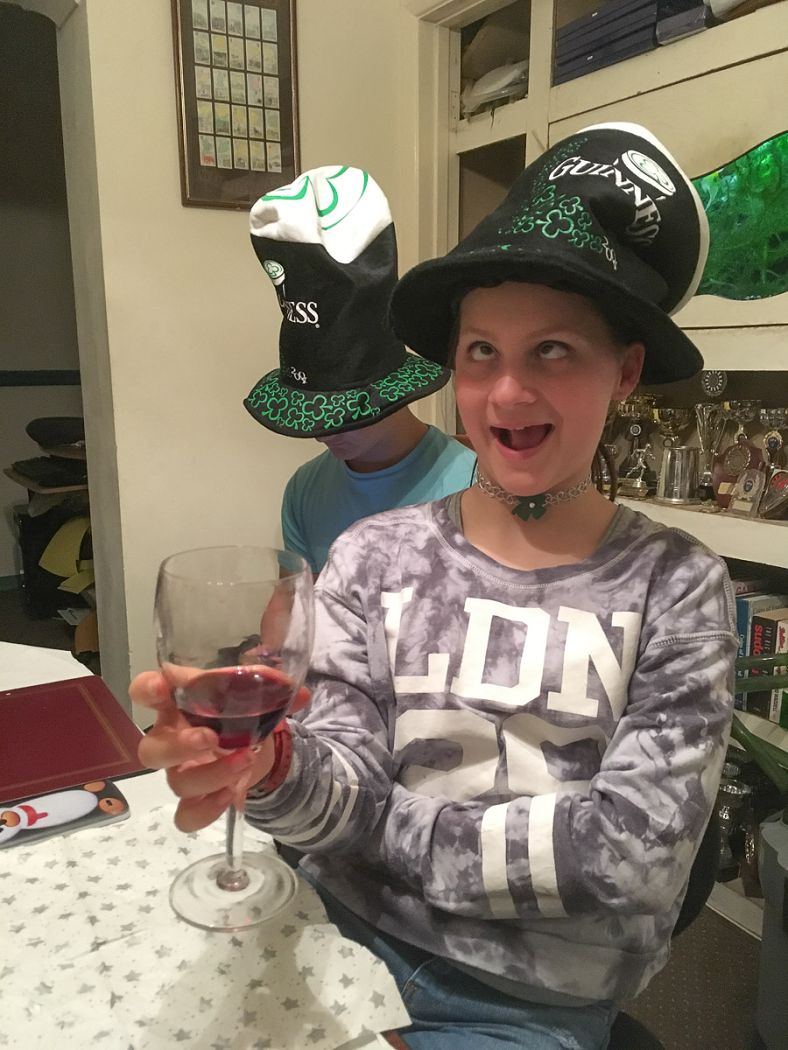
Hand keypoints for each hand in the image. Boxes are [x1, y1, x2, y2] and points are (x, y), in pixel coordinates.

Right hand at [132, 670, 308, 831]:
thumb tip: (299, 694)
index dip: (146, 689)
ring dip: (211, 774)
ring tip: (245, 761)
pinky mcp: (194, 798)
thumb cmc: (241, 709)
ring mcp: (180, 771)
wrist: (256, 744)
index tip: (162, 686)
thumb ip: (273, 689)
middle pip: (151, 749)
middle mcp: (170, 736)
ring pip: (175, 783)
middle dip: (178, 746)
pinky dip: (207, 809)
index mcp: (177, 702)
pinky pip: (186, 815)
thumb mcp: (253, 692)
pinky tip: (231, 795)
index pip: (144, 691)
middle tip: (211, 738)